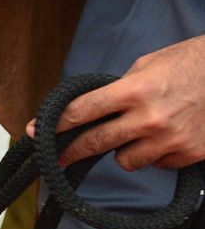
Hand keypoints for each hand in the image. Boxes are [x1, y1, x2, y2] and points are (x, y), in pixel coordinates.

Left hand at [53, 36, 204, 170]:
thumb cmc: (186, 64)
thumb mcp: (146, 66)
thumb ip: (117, 89)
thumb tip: (87, 110)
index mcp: (135, 90)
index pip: (82, 110)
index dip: (56, 123)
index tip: (38, 132)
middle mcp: (150, 118)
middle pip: (96, 142)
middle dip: (71, 151)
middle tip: (56, 158)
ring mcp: (171, 139)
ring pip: (126, 160)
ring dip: (124, 150)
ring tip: (137, 133)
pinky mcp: (190, 154)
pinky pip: (156, 164)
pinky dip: (155, 154)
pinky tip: (165, 136)